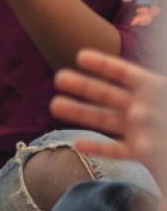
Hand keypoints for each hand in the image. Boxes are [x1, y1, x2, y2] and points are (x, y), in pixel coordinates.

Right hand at [51, 48, 165, 185]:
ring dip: (81, 113)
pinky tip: (78, 144)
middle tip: (59, 78)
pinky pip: (116, 149)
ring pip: (107, 121)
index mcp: (156, 91)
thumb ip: (158, 96)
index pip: (128, 74)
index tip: (81, 56)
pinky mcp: (141, 154)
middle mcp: (145, 109)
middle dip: (84, 86)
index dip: (105, 65)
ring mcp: (140, 131)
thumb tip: (139, 109)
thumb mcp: (165, 95)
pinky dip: (98, 148)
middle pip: (110, 95)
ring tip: (55, 105)